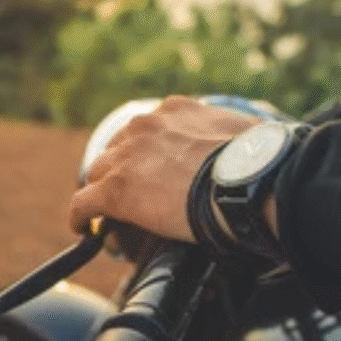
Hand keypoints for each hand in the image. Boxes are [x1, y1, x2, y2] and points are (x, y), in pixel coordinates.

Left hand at [69, 96, 259, 242]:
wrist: (246, 181)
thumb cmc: (258, 161)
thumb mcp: (248, 134)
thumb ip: (237, 137)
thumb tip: (259, 148)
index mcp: (177, 111)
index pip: (150, 129)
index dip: (148, 152)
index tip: (155, 168)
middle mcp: (146, 126)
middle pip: (119, 149)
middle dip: (122, 169)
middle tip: (133, 193)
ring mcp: (127, 157)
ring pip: (99, 174)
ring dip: (102, 192)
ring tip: (105, 214)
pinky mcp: (115, 189)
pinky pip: (84, 204)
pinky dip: (80, 217)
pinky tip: (83, 230)